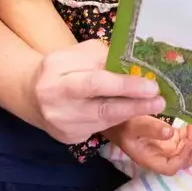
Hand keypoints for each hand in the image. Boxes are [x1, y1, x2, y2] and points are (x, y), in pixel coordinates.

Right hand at [31, 40, 166, 143]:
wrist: (32, 93)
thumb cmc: (65, 68)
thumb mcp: (79, 54)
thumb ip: (103, 58)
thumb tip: (137, 67)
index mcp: (56, 69)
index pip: (96, 80)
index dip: (125, 85)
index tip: (152, 85)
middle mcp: (54, 98)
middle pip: (100, 105)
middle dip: (133, 104)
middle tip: (159, 101)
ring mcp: (59, 121)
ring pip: (103, 120)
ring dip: (132, 113)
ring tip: (155, 106)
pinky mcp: (67, 136)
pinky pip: (98, 129)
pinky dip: (118, 121)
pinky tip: (134, 114)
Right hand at [105, 116, 191, 174]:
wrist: (115, 117)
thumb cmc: (122, 124)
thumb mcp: (133, 125)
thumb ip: (150, 129)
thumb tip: (170, 133)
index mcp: (150, 158)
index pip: (170, 167)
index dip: (182, 157)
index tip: (188, 141)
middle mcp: (160, 156)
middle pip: (182, 159)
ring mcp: (165, 147)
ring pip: (186, 148)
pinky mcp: (169, 138)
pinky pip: (184, 138)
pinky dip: (191, 132)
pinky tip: (191, 121)